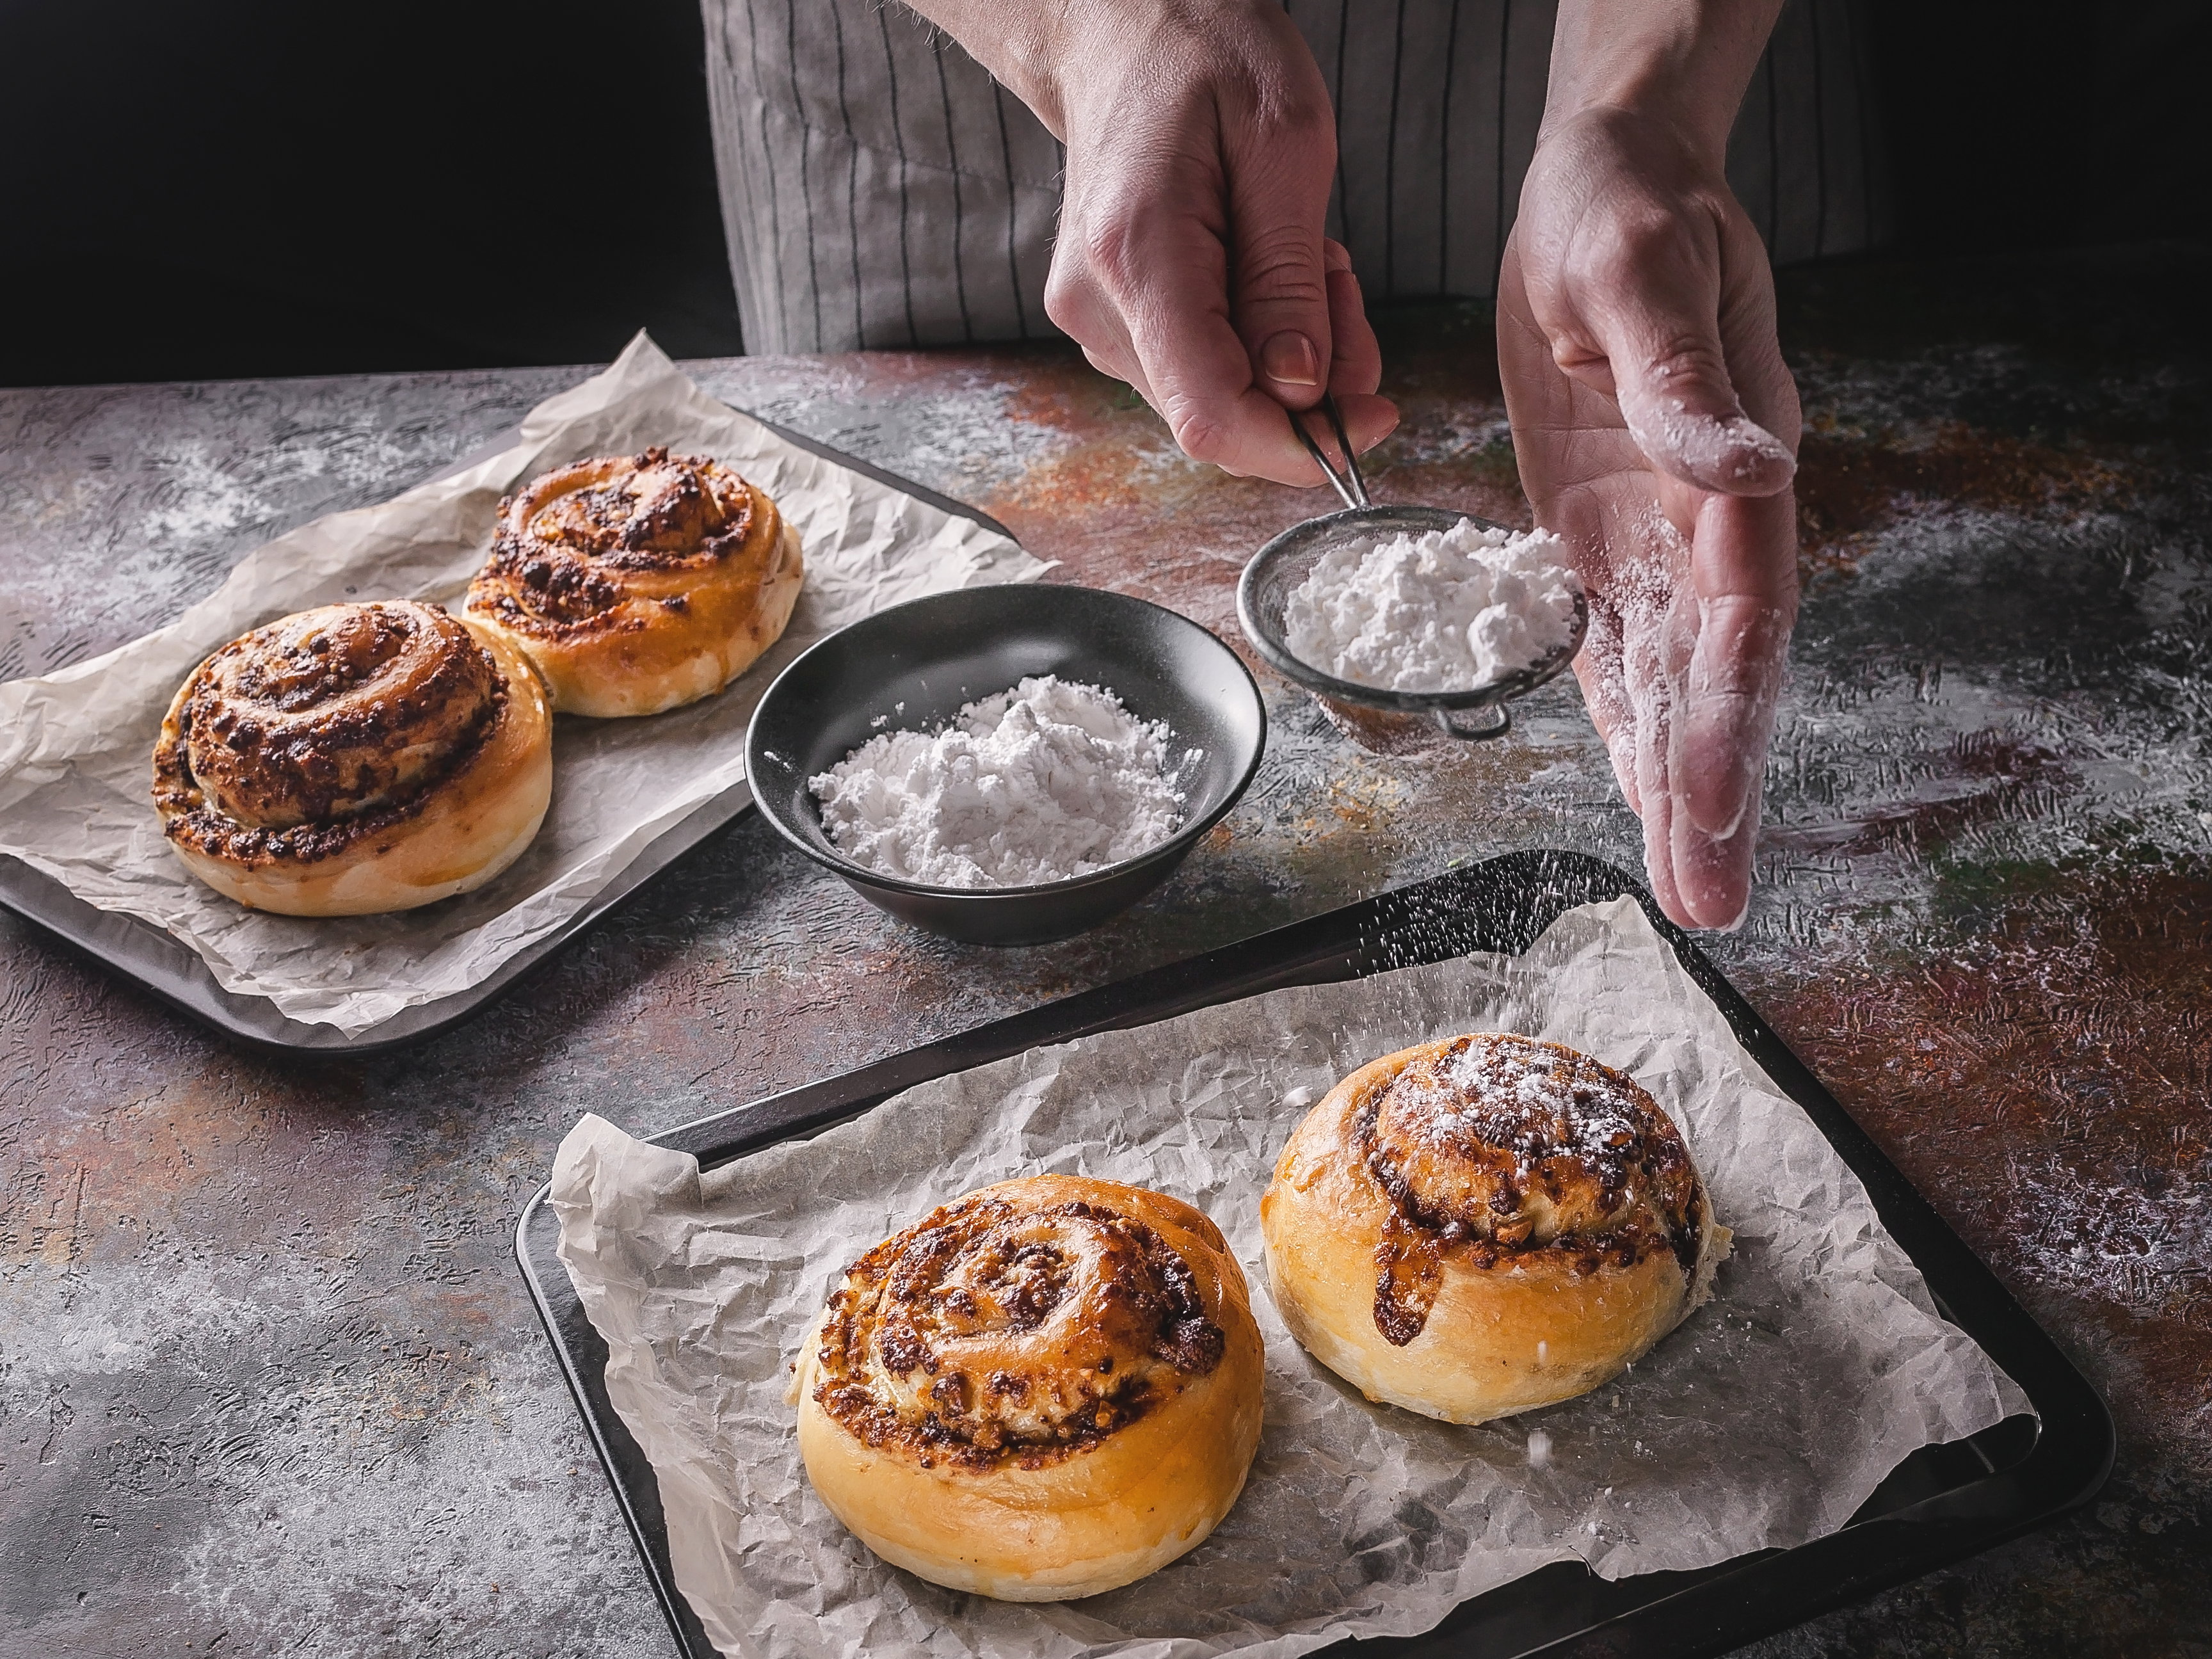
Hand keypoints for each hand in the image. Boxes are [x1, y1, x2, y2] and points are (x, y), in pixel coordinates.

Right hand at [1000, 0, 1396, 481]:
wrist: (1120, 27)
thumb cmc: (1204, 56)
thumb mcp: (1286, 144)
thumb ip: (1290, 280)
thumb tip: (1300, 390)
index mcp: (1137, 256)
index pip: (1212, 414)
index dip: (1299, 444)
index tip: (1373, 415)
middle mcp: (1099, 306)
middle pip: (1221, 415)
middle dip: (1310, 383)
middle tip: (1344, 286)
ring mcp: (1096, 322)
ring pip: (1219, 399)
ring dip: (1289, 353)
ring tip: (1305, 256)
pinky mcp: (1110, 325)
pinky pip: (1203, 371)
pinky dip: (1259, 340)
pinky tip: (1268, 267)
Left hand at [1498, 106, 1799, 928]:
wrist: (1603, 190)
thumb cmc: (1628, 212)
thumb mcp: (1643, 271)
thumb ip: (1681, 378)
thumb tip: (1742, 473)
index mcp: (1736, 459)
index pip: (1741, 604)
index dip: (1729, 706)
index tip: (1710, 796)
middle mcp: (1709, 516)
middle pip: (1722, 670)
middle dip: (1714, 785)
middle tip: (1711, 900)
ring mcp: (1660, 535)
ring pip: (1676, 680)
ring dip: (1678, 783)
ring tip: (1690, 889)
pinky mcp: (1604, 539)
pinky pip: (1618, 648)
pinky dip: (1629, 726)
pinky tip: (1640, 799)